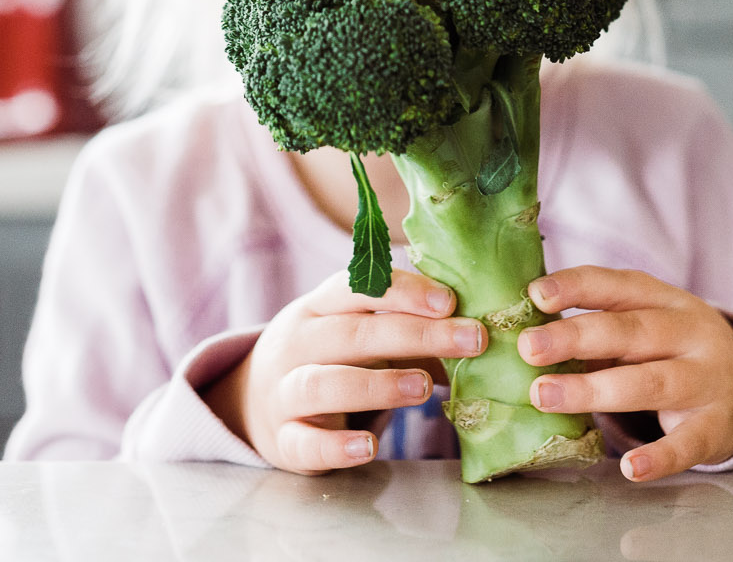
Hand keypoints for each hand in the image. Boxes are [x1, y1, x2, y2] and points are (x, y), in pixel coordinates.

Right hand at [202, 268, 486, 473]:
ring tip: (425, 388)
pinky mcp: (284, 439)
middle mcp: (297, 343)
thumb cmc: (329, 359)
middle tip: (471, 340)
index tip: (450, 301)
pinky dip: (336, 445)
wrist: (253, 401)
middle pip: (351, 334)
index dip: (403, 291)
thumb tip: (479, 331)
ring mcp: (284, 392)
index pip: (356, 287)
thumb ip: (408, 329)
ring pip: (323, 384)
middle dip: (414, 335)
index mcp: (318, 307)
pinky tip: (370, 447)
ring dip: (376, 384)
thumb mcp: (356, 333)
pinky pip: (306, 442)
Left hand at [517, 266, 732, 481]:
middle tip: (527, 348)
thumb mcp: (646, 323)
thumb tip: (523, 330)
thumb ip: (596, 324)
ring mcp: (705, 379)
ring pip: (650, 382)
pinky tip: (629, 468)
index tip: (536, 295)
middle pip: (629, 331)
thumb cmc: (672, 348)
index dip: (577, 287)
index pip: (618, 285)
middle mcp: (687, 333)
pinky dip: (659, 456)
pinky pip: (687, 443)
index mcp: (662, 300)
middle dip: (575, 338)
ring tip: (545, 396)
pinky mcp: (715, 426)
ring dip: (595, 390)